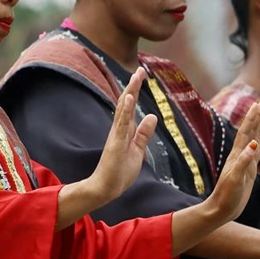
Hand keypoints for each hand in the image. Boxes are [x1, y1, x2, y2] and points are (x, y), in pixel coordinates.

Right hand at [85, 67, 158, 204]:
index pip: (131, 106)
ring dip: (130, 93)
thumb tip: (152, 116)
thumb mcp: (138, 150)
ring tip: (135, 77)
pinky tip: (129, 98)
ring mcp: (116, 135)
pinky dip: (125, 110)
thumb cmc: (120, 171)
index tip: (141, 74)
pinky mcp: (116, 143)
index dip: (136, 90)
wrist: (106, 188)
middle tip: (140, 69)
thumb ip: (143, 134)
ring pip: (124, 110)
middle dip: (133, 86)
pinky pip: (121, 124)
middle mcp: (119, 129)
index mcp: (125, 130)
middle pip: (127, 103)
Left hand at [204, 99, 259, 221]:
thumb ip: (243, 163)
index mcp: (237, 156)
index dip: (253, 117)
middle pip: (250, 131)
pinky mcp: (248, 170)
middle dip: (256, 115)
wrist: (220, 210)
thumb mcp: (235, 180)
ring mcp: (244, 162)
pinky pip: (256, 151)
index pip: (247, 132)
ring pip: (253, 139)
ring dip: (258, 125)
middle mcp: (240, 156)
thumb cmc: (227, 196)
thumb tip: (253, 146)